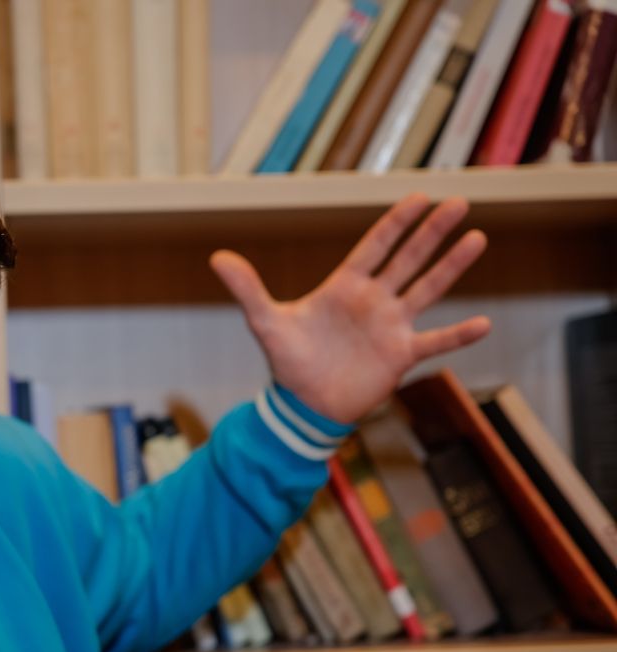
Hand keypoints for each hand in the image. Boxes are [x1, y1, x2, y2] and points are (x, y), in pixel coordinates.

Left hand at [211, 193, 490, 424]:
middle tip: (460, 201)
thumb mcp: (265, 322)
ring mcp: (390, 327)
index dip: (397, 222)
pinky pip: (435, 342)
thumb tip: (217, 257)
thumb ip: (248, 289)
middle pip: (409, 258)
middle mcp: (373, 301)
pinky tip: (483, 323)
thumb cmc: (288, 361)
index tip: (420, 196)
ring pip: (428, 289)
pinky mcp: (400, 356)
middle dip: (433, 231)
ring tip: (477, 238)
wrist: (303, 405)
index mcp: (345, 286)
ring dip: (452, 266)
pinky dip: (458, 336)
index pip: (376, 245)